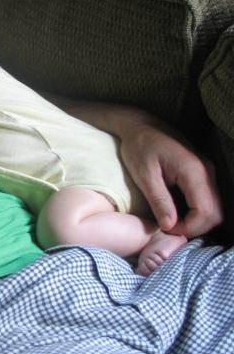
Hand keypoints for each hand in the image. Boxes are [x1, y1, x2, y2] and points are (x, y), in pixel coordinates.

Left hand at [118, 118, 222, 237]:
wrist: (140, 125)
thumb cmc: (138, 146)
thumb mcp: (144, 175)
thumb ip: (159, 201)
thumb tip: (169, 227)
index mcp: (194, 171)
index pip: (206, 212)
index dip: (188, 227)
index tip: (165, 227)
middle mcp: (207, 172)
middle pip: (215, 214)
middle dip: (194, 227)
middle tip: (168, 226)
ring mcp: (207, 172)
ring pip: (214, 208)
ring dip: (196, 221)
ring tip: (170, 220)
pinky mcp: (203, 173)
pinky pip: (208, 200)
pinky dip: (196, 211)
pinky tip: (176, 211)